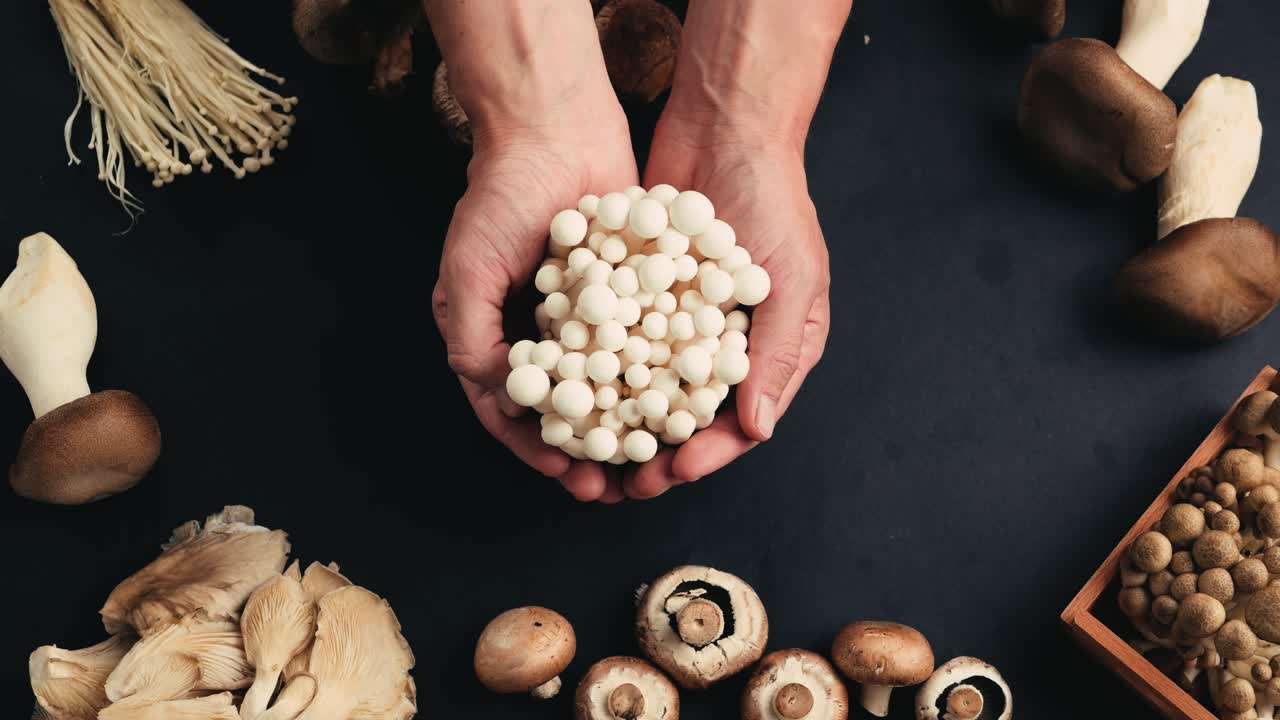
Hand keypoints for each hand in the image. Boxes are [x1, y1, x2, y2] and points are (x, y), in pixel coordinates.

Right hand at [432, 121, 638, 502]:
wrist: (554, 127)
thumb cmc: (500, 194)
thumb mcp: (469, 266)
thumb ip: (471, 335)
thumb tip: (496, 397)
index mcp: (491, 333)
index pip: (511, 412)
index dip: (537, 449)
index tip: (568, 474)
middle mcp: (537, 332)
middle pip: (563, 410)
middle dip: (588, 450)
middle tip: (616, 488)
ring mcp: (583, 315)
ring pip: (605, 387)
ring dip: (624, 425)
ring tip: (651, 460)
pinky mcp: (624, 293)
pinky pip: (638, 345)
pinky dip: (653, 377)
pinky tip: (677, 403)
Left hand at [624, 122, 830, 497]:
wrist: (725, 128)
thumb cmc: (775, 201)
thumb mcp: (792, 279)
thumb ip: (778, 353)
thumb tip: (757, 430)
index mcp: (768, 348)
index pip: (739, 420)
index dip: (707, 453)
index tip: (673, 472)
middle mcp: (720, 343)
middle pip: (685, 415)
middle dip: (655, 452)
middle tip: (621, 482)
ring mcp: (676, 318)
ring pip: (645, 387)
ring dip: (620, 422)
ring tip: (590, 451)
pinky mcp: (639, 292)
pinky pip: (617, 339)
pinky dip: (597, 366)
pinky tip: (569, 389)